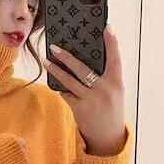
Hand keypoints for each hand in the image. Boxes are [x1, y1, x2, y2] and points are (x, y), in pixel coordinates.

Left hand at [43, 25, 126, 155]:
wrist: (108, 135)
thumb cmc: (110, 109)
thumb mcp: (114, 92)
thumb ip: (105, 78)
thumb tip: (86, 61)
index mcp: (116, 82)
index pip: (115, 59)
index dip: (112, 43)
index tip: (107, 28)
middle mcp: (104, 89)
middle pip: (83, 68)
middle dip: (67, 56)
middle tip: (55, 47)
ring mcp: (91, 99)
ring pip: (70, 81)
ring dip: (56, 70)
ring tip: (46, 61)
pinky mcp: (80, 108)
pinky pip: (66, 94)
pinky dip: (62, 89)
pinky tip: (56, 84)